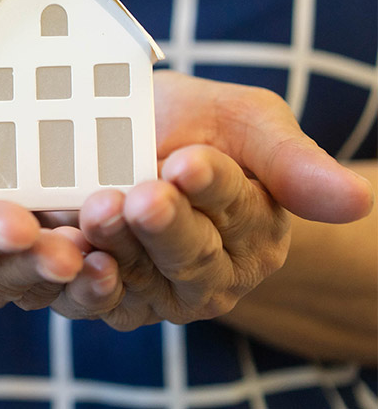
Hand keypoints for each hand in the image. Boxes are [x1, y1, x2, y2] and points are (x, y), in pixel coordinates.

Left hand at [49, 71, 373, 329]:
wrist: (116, 136)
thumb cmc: (190, 125)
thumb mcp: (243, 122)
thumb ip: (290, 160)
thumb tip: (358, 201)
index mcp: (255, 230)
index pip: (238, 208)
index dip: (213, 187)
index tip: (188, 160)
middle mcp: (210, 272)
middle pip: (190, 255)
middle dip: (166, 225)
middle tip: (142, 194)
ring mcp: (155, 290)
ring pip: (140, 279)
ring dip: (118, 248)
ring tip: (98, 210)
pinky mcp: (105, 297)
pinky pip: (94, 300)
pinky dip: (82, 283)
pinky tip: (73, 256)